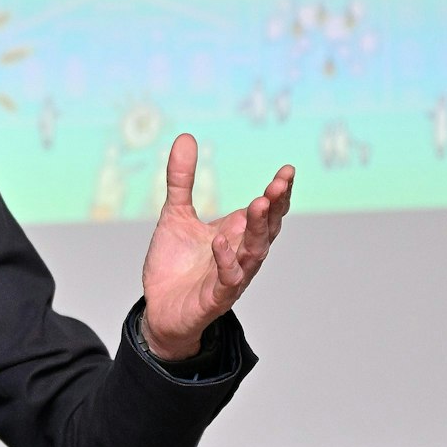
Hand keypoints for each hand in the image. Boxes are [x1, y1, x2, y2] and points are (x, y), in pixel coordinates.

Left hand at [140, 134, 293, 359]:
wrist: (159, 310)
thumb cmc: (175, 265)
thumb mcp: (175, 214)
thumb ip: (182, 179)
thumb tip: (186, 136)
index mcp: (237, 233)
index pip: (267, 211)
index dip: (279, 193)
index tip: (287, 170)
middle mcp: (240, 254)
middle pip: (267, 228)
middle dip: (275, 205)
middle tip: (279, 183)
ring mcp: (230, 276)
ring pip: (254, 252)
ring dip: (258, 229)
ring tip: (258, 203)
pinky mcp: (215, 297)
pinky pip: (228, 279)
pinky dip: (226, 261)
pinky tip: (219, 241)